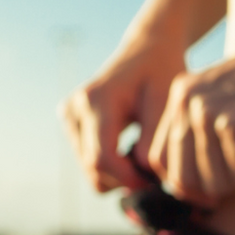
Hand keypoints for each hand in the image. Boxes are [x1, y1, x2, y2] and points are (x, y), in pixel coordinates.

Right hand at [59, 35, 188, 193]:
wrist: (148, 49)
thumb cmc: (161, 72)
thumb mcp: (166, 102)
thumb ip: (153, 140)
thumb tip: (140, 175)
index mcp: (97, 99)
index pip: (102, 158)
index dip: (128, 179)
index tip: (154, 184)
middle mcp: (75, 107)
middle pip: (93, 168)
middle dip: (125, 179)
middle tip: (155, 173)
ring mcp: (69, 114)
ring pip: (89, 169)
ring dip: (118, 173)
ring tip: (144, 156)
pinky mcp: (70, 121)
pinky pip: (88, 160)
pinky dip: (110, 164)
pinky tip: (130, 149)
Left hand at [146, 17, 234, 204]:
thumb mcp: (230, 97)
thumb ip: (201, 131)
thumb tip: (181, 190)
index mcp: (181, 93)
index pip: (160, 160)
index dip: (187, 184)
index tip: (217, 185)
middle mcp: (188, 101)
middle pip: (184, 179)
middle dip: (220, 184)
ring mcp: (209, 113)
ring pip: (216, 183)